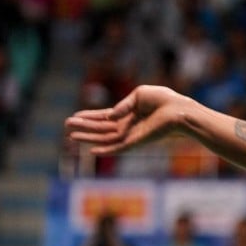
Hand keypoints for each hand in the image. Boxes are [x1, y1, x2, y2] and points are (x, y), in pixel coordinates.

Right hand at [65, 85, 184, 155]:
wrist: (179, 110)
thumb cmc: (164, 100)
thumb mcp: (140, 94)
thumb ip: (123, 104)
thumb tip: (110, 116)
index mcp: (129, 113)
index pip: (105, 117)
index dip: (90, 117)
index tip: (74, 116)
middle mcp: (128, 126)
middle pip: (101, 129)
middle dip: (84, 127)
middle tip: (66, 125)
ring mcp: (131, 135)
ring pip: (105, 138)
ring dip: (88, 138)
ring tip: (71, 135)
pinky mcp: (136, 142)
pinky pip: (118, 148)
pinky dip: (106, 150)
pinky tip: (92, 151)